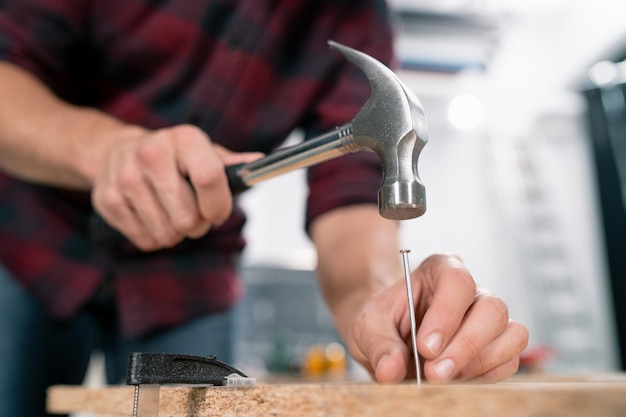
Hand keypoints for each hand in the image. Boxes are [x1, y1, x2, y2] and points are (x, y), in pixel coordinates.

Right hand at [91, 124, 262, 249]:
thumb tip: (259, 163)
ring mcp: (126, 176)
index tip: (218, 213)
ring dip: (176, 233)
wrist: (117, 151)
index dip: (218, 205)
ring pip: (166, 233)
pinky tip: (152, 218)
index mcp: (184, 139)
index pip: (209, 178)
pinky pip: (145, 239)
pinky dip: (154, 237)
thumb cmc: (173, 157)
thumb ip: (231, 164)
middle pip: (187, 217)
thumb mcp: (203, 153)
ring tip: (172, 215)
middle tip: (193, 214)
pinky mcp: (107, 199)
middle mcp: (152, 153)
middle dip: (197, 225)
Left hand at [345, 254, 528, 383]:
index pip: (457, 282)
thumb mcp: (367, 326)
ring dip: (479, 363)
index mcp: (440, 270)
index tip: (426, 347)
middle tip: (434, 373)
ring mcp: (489, 319)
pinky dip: (486, 376)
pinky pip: (509, 361)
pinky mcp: (497, 347)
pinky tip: (456, 380)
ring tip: (442, 378)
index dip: (446, 316)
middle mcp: (472, 290)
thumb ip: (378, 344)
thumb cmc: (382, 323)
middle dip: (466, 346)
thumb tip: (391, 370)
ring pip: (511, 335)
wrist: (390, 338)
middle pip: (492, 309)